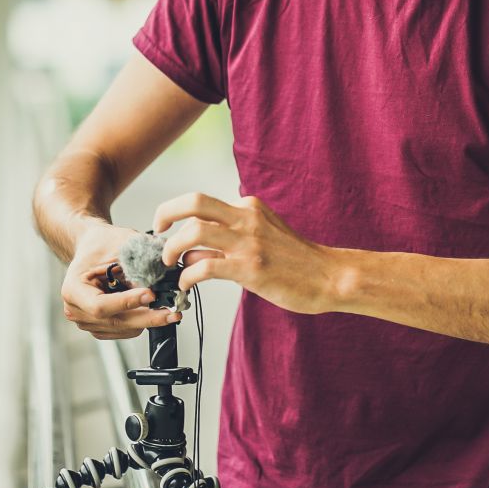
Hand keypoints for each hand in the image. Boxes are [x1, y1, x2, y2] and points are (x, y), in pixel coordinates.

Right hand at [61, 222, 180, 338]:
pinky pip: (125, 331)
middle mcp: (76, 310)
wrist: (93, 247)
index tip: (150, 294)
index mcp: (73, 290)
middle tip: (171, 312)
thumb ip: (138, 262)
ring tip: (165, 305)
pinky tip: (152, 308)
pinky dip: (141, 321)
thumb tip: (163, 279)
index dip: (127, 302)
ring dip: (147, 319)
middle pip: (115, 322)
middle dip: (147, 317)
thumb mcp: (120, 244)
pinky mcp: (100, 327)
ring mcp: (87, 322)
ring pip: (124, 328)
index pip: (101, 305)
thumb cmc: (102, 243)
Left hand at [154, 193, 340, 315]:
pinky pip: (204, 266)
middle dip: (166, 213)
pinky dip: (187, 276)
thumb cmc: (298, 260)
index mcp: (250, 206)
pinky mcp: (250, 268)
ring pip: (194, 232)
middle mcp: (247, 218)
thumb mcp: (266, 233)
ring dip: (172, 249)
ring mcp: (248, 243)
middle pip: (194, 202)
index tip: (168, 230)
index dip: (179, 216)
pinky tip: (186, 285)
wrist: (330, 276)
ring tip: (170, 263)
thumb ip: (233, 236)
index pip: (204, 204)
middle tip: (157, 231)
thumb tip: (196, 249)